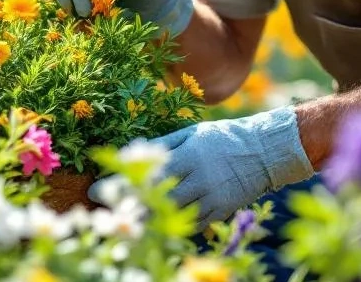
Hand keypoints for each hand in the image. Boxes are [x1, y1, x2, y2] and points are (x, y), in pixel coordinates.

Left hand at [123, 107, 313, 227]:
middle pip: (157, 198)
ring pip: (173, 214)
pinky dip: (173, 226)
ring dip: (146, 222)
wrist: (264, 151)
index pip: (148, 172)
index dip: (122, 182)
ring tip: (123, 226)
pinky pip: (193, 223)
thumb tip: (131, 151)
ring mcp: (211, 196)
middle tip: (105, 213)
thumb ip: (163, 144)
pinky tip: (155, 228)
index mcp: (190, 154)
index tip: (97, 189)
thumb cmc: (222, 137)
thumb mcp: (192, 132)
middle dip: (129, 207)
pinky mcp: (221, 210)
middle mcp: (199, 177)